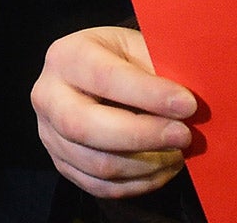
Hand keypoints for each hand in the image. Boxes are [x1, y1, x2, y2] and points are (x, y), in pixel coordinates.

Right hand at [33, 27, 195, 198]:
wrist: (97, 76)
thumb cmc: (124, 61)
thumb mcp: (138, 48)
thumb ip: (158, 71)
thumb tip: (189, 104)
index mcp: (66, 56)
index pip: (104, 78)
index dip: (147, 94)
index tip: (187, 105)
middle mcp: (48, 95)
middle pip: (85, 126)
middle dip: (142, 136)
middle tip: (184, 136)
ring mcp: (50, 133)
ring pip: (97, 164)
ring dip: (146, 165)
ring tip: (178, 152)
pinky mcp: (62, 163)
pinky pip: (101, 187)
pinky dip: (139, 184)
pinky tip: (163, 167)